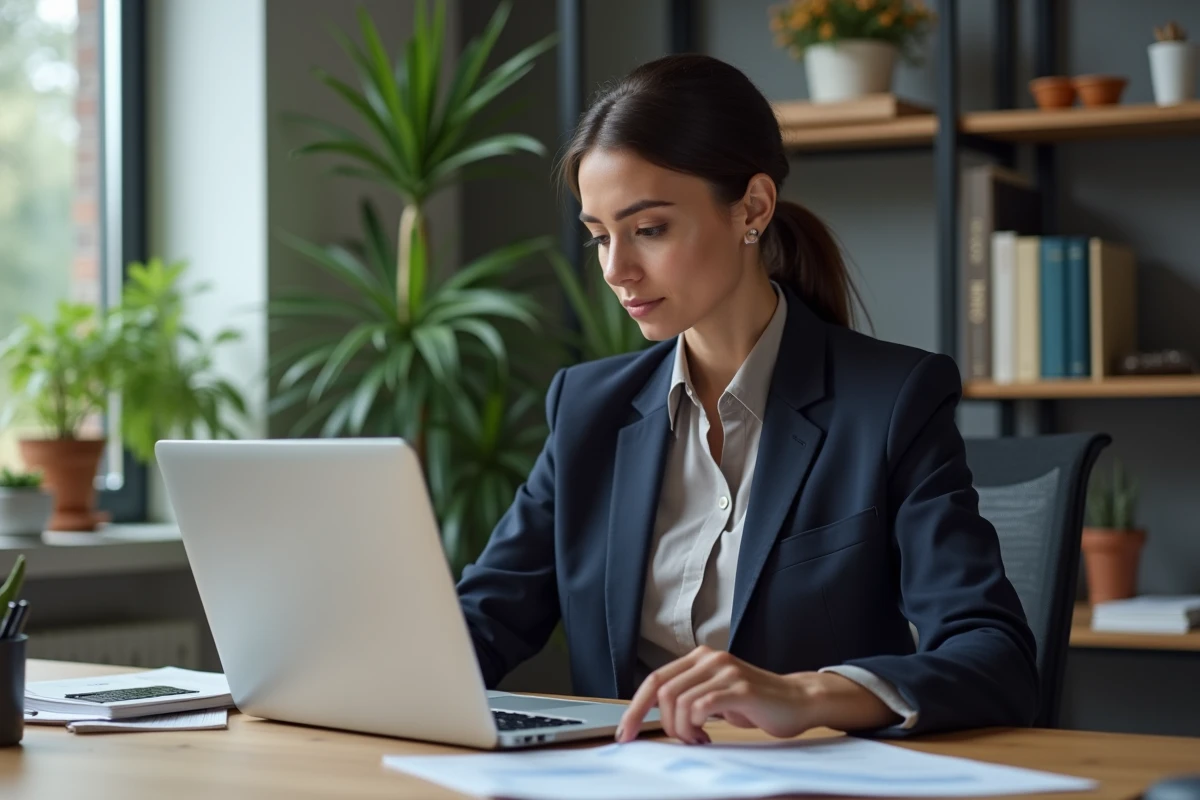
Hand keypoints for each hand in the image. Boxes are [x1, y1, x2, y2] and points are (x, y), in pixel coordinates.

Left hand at [616, 646, 821, 744]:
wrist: (798, 700)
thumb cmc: (756, 702)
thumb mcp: (714, 696)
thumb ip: (688, 698)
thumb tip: (654, 717)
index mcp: (699, 658)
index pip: (654, 680)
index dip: (635, 709)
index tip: (625, 734)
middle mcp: (709, 658)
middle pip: (662, 692)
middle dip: (664, 724)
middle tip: (683, 741)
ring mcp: (725, 670)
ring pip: (679, 701)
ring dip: (682, 730)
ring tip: (699, 739)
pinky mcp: (739, 687)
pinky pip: (701, 706)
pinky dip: (696, 727)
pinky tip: (708, 736)